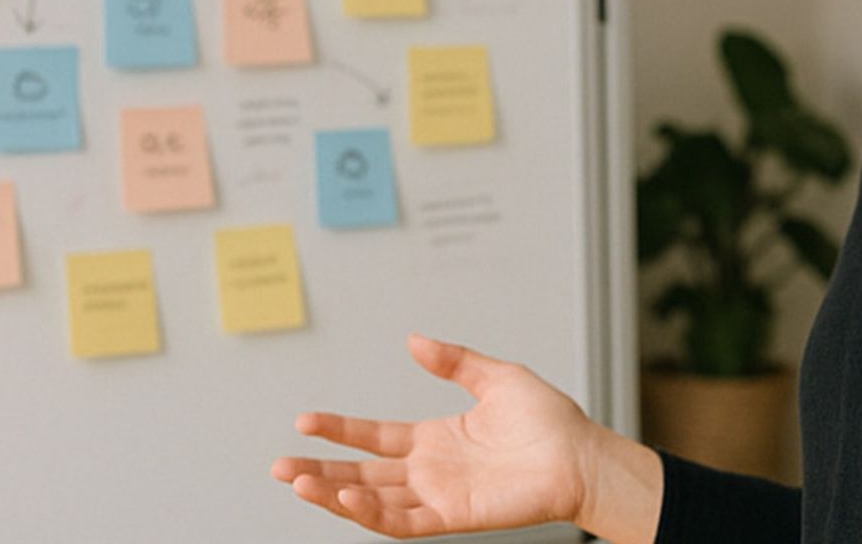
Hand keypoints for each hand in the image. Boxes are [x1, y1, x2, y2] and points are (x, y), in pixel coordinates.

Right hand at [271, 333, 602, 537]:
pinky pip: (402, 521)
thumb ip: (454, 361)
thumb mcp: (496, 377)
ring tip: (297, 481)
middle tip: (279, 465)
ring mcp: (439, 496)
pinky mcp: (452, 517)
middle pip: (362, 474)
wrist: (581, 455)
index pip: (374, 437)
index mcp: (436, 439)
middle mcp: (431, 471)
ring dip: (334, 494)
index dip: (340, 430)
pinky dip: (371, 513)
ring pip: (373, 501)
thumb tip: (414, 339)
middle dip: (319, 471)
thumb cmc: (550, 421)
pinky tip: (346, 497)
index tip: (304, 420)